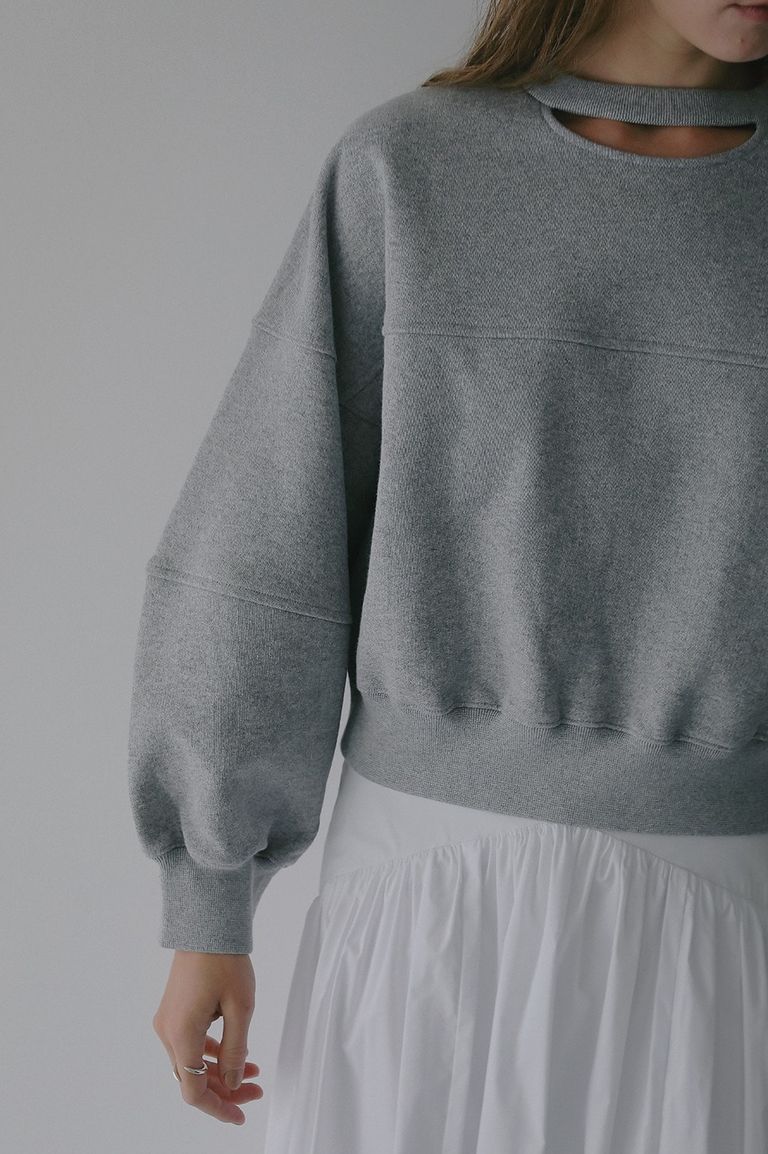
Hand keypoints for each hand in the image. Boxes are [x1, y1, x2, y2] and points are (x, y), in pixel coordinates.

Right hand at [152, 950, 263, 1124]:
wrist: (207, 927)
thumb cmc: (225, 962)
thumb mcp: (241, 1008)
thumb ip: (236, 1050)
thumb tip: (233, 1083)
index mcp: (182, 1034)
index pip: (194, 1090)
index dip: (217, 1108)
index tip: (240, 1114)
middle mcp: (168, 1032)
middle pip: (192, 1078)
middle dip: (225, 1089)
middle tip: (256, 1090)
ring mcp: (167, 1021)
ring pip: (191, 1062)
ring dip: (220, 1071)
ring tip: (253, 1070)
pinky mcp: (173, 1011)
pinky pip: (189, 1044)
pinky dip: (210, 1053)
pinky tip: (234, 1051)